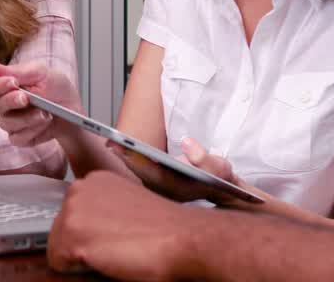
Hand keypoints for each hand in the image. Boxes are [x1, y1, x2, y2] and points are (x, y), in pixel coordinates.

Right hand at [0, 59, 80, 146]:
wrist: (73, 110)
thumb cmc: (57, 89)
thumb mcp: (41, 73)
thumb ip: (16, 71)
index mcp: (6, 85)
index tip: (13, 82)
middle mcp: (5, 104)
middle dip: (12, 101)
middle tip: (27, 98)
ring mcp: (11, 121)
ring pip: (6, 123)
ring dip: (27, 118)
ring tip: (45, 112)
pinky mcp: (20, 137)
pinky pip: (17, 138)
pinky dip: (32, 130)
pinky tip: (44, 122)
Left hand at [48, 170, 200, 278]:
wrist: (184, 238)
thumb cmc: (165, 228)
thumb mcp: (127, 207)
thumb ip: (104, 211)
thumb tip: (93, 230)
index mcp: (94, 180)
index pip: (73, 214)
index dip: (90, 233)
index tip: (110, 238)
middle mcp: (79, 188)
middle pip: (61, 229)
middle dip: (81, 243)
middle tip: (115, 248)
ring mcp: (73, 209)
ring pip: (58, 246)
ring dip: (80, 257)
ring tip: (113, 254)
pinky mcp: (72, 235)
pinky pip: (58, 263)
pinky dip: (77, 271)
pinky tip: (107, 261)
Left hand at [112, 136, 247, 204]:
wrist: (222, 192)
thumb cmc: (219, 180)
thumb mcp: (219, 168)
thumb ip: (204, 158)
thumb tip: (187, 143)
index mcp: (177, 188)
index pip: (152, 173)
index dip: (136, 160)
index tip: (122, 148)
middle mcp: (165, 192)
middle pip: (140, 173)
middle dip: (125, 157)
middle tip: (110, 141)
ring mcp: (161, 190)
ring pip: (138, 173)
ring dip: (126, 158)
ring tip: (112, 141)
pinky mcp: (159, 185)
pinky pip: (141, 171)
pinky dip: (131, 160)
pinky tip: (122, 148)